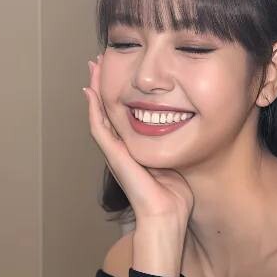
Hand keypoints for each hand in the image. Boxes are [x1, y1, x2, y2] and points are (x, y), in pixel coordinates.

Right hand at [83, 53, 195, 228]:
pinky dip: (94, 110)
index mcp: (135, 149)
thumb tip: (186, 124)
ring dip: (94, 90)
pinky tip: (91, 91)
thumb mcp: (175, 159)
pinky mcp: (114, 157)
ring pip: (99, 115)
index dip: (120, 92)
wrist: (166, 216)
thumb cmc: (174, 196)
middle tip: (99, 61)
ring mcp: (115, 153)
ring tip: (93, 67)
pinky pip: (99, 129)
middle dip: (103, 85)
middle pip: (108, 110)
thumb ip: (174, 142)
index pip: (123, 114)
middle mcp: (121, 149)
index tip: (120, 69)